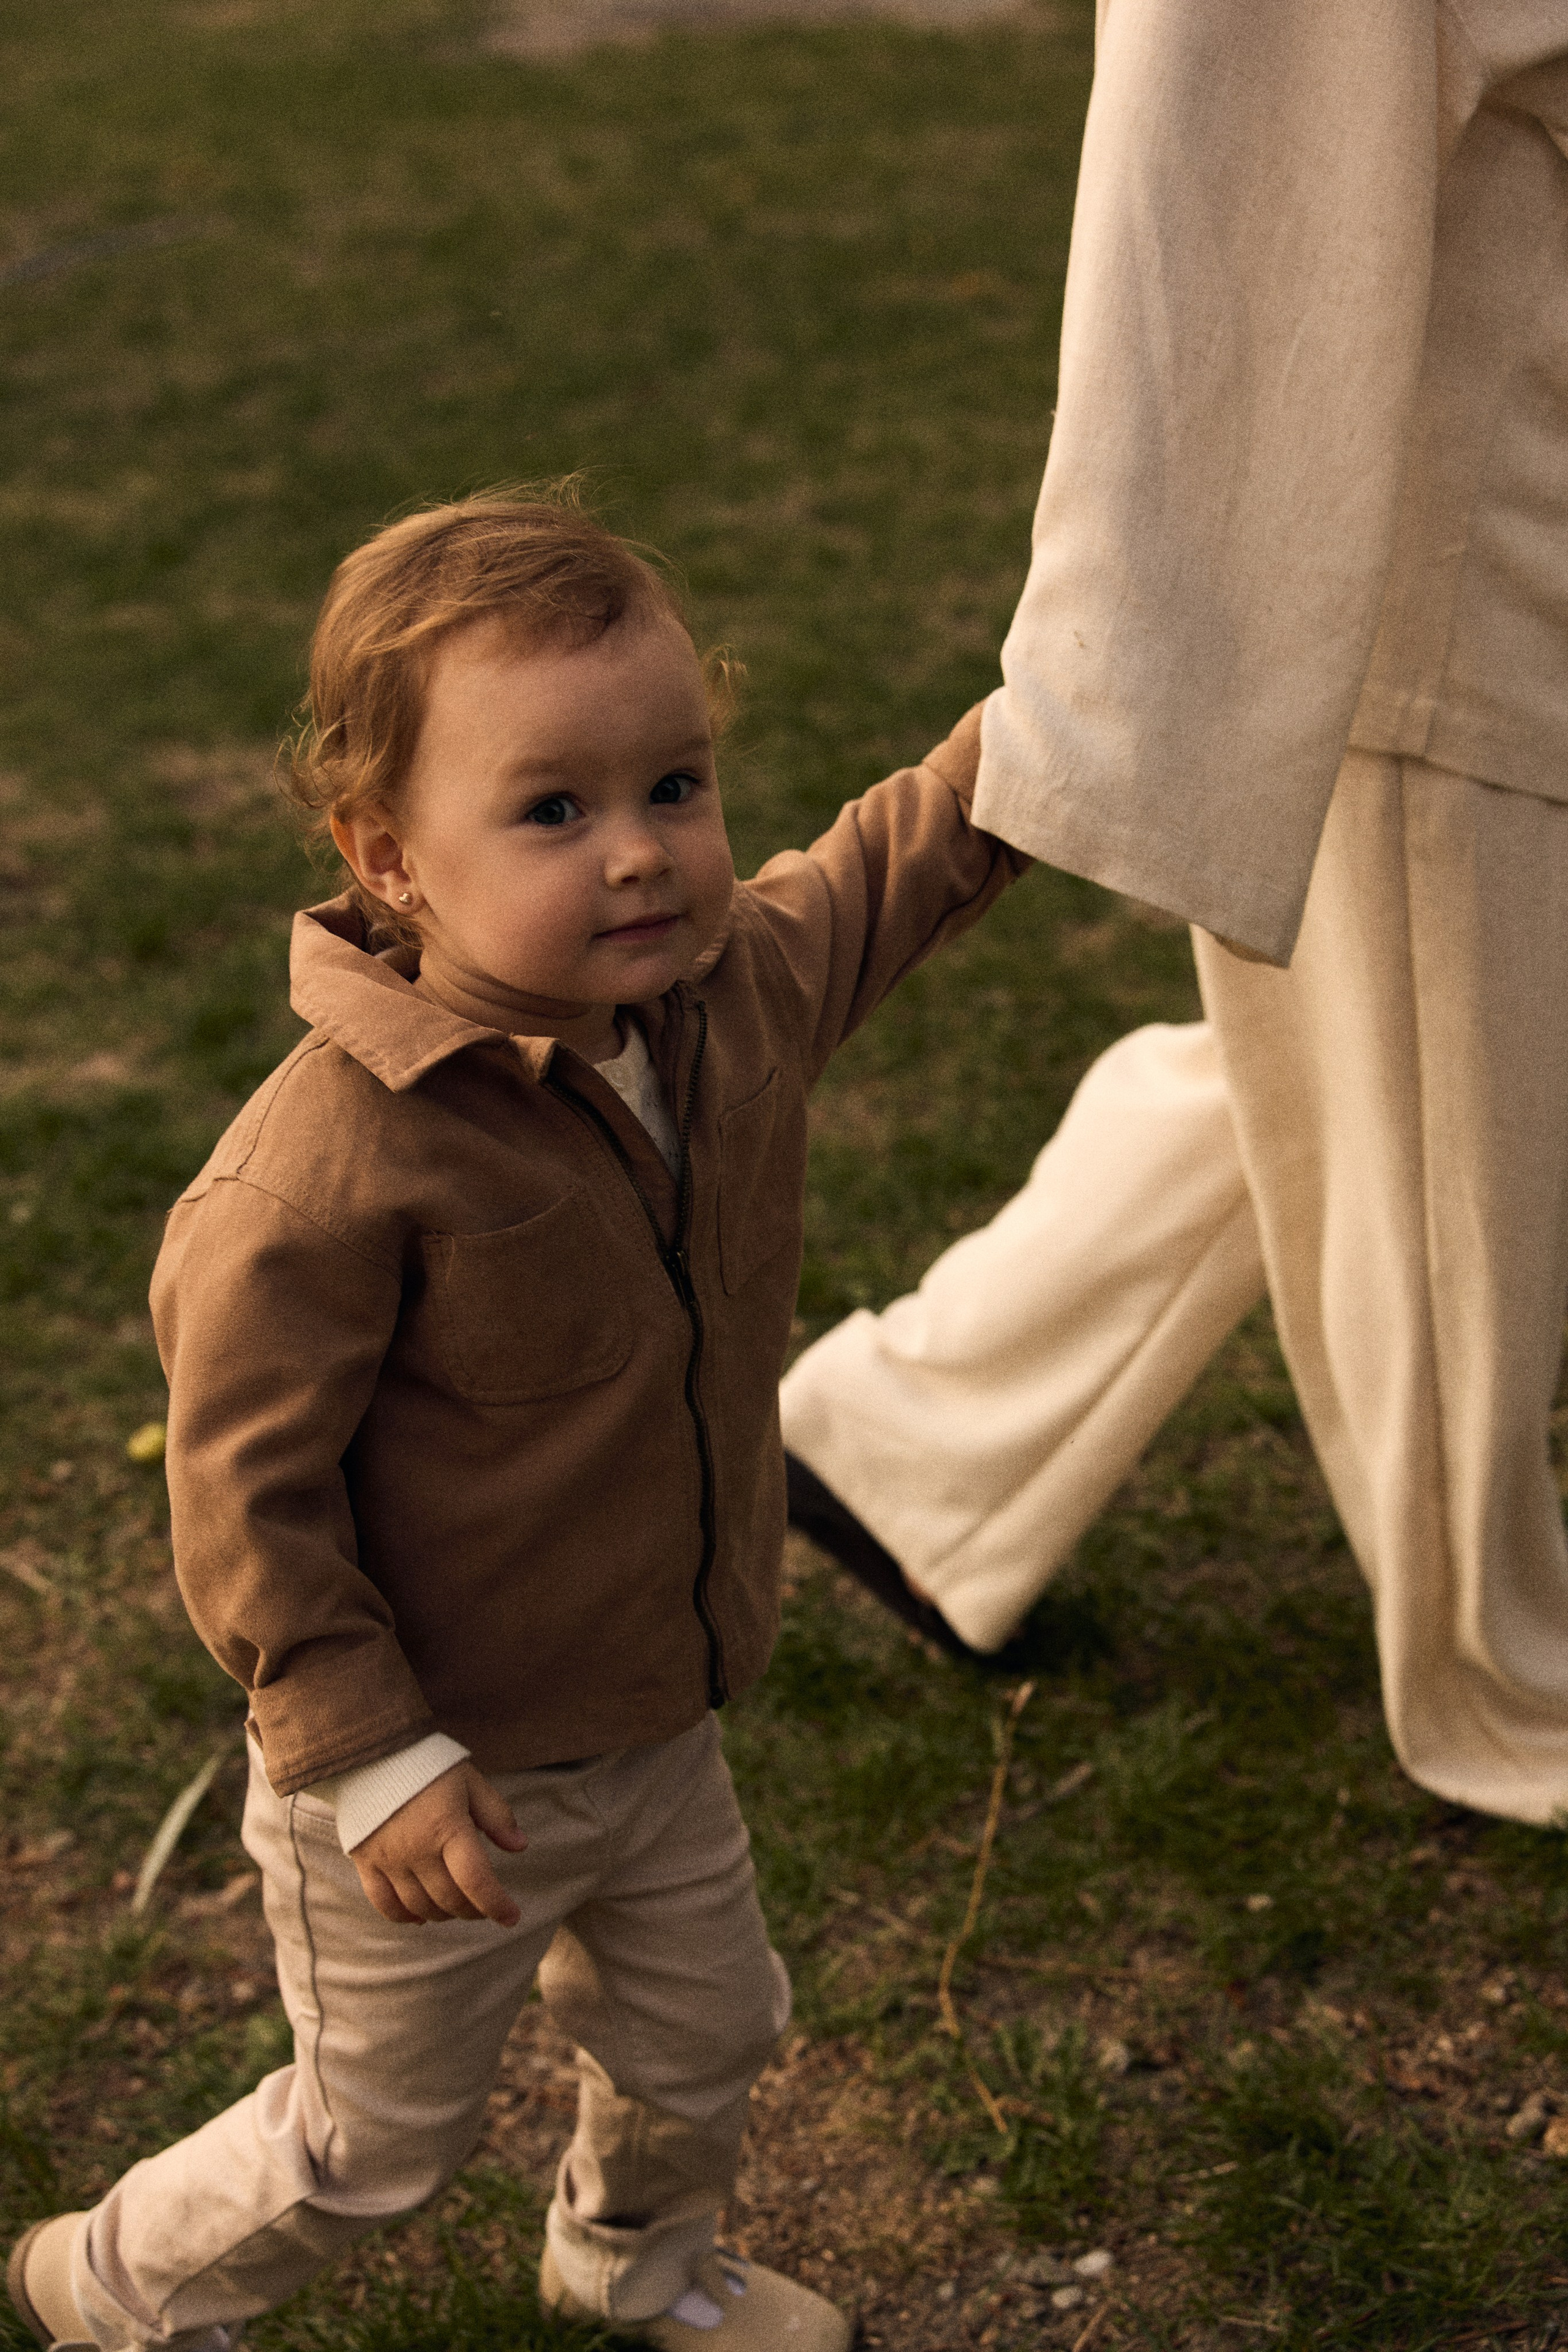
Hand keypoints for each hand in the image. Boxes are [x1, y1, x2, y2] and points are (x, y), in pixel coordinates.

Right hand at [349, 1762, 525, 1926]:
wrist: (372, 1751)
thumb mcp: (469, 1781)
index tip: (512, 1918)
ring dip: (443, 1914)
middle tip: (484, 1906)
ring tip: (457, 1906)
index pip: (476, 1880)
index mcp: (448, 1827)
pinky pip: (384, 1904)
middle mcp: (417, 1849)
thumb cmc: (428, 1764)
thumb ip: (496, 1814)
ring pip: (420, 1907)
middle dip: (473, 1910)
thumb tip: (520, 1847)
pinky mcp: (365, 1861)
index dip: (497, 1905)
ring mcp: (389, 1859)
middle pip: (450, 1899)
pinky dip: (404, 1917)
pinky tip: (420, 1916)